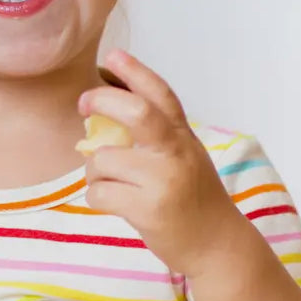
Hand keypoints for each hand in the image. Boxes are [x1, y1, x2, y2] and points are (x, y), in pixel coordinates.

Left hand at [78, 50, 245, 278]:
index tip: (113, 55)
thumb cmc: (192, 198)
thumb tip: (101, 118)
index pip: (160, 94)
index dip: (135, 71)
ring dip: (96, 172)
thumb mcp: (183, 157)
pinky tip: (114, 204)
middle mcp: (176, 153)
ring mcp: (163, 181)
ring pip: (103, 160)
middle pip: (136, 112)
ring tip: (112, 184)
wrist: (217, 245)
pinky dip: (97, 197)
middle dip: (102, 101)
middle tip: (84, 104)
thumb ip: (154, 137)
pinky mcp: (149, 210)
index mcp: (183, 136)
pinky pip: (99, 192)